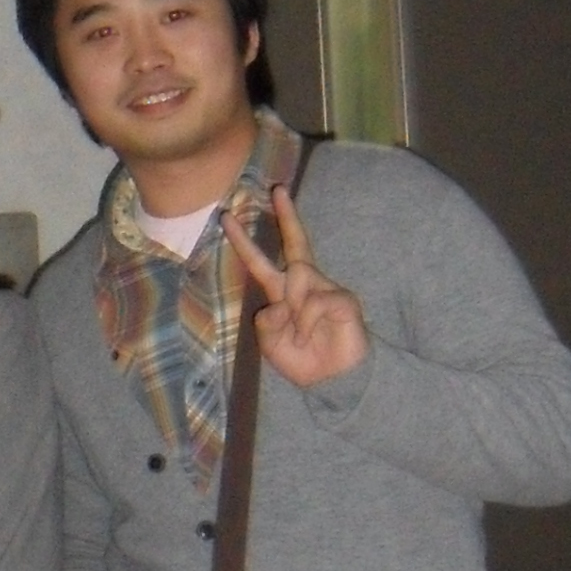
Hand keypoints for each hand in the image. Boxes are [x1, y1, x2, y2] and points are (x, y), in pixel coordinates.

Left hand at [228, 186, 370, 387]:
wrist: (334, 381)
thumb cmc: (303, 360)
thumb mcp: (271, 344)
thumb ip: (266, 322)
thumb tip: (280, 304)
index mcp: (283, 294)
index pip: (260, 262)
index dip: (244, 242)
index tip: (227, 218)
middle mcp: (304, 285)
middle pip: (295, 243)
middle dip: (286, 216)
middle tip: (276, 188)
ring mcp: (325, 289)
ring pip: (299, 276)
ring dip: (293, 307)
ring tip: (301, 334)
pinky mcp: (343, 299)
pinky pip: (315, 301)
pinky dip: (307, 321)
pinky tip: (311, 335)